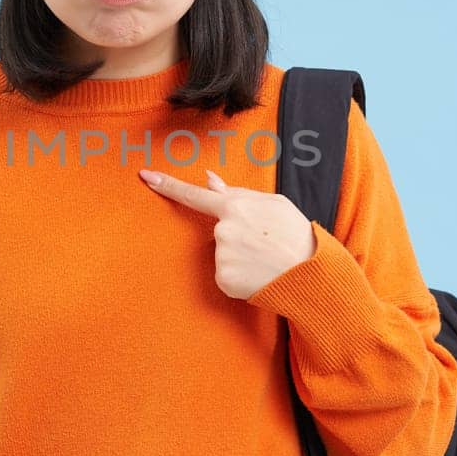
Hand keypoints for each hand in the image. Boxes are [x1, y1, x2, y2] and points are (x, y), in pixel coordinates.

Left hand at [138, 168, 315, 299]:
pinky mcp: (223, 279)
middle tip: (266, 243)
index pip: (194, 195)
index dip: (168, 185)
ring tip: (265, 259)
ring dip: (239, 257)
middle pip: (219, 230)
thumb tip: (209, 181)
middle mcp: (223, 230)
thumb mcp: (274, 204)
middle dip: (238, 236)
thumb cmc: (296, 235)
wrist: (311, 274)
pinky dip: (239, 276)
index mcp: (235, 206)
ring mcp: (222, 256)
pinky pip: (225, 274)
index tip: (145, 176)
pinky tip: (258, 274)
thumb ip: (237, 193)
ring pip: (222, 254)